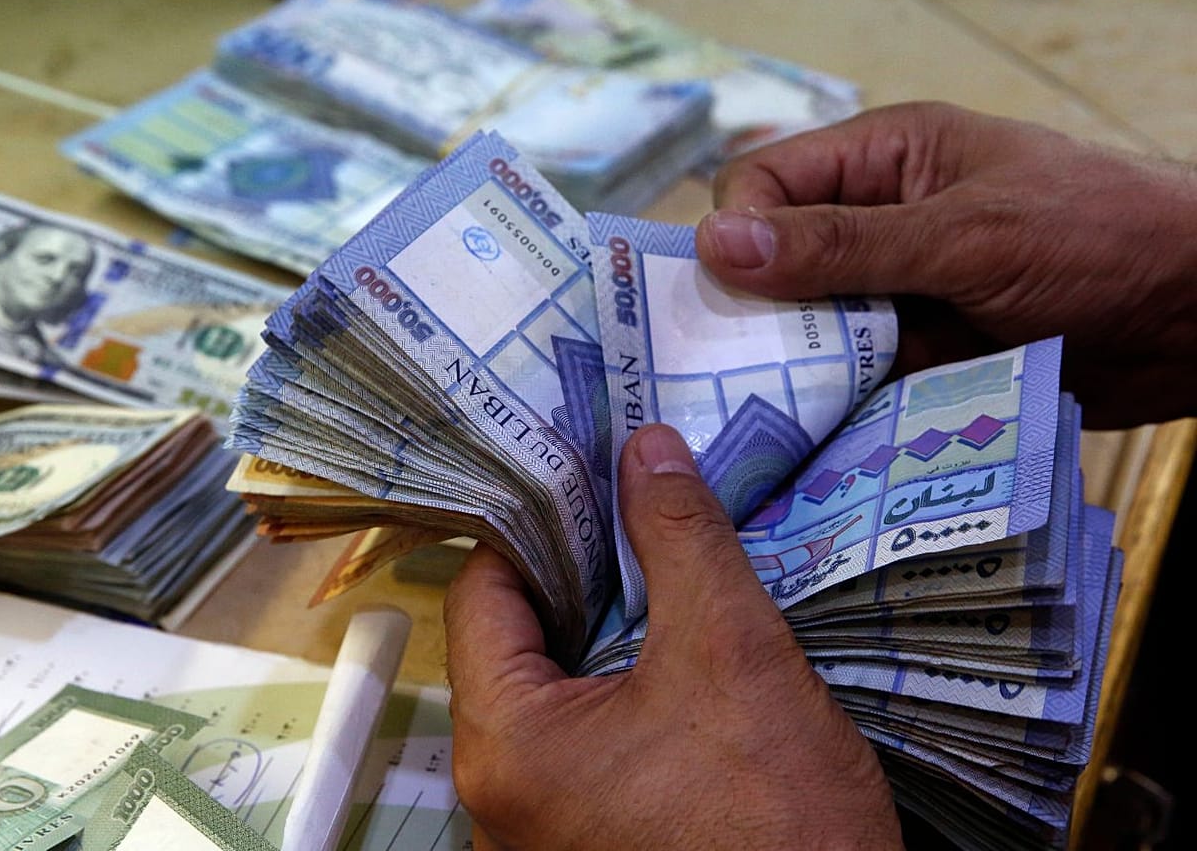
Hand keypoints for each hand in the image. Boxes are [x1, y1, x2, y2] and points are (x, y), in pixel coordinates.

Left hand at [443, 424, 901, 849]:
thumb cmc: (779, 824)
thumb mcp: (732, 651)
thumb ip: (680, 538)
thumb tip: (647, 451)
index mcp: (504, 745)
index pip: (483, 593)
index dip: (539, 525)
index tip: (594, 482)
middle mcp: (497, 798)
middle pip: (515, 645)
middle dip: (582, 578)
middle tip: (641, 520)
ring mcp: (538, 832)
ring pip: (555, 697)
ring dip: (608, 638)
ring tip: (671, 582)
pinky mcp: (587, 847)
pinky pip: (585, 750)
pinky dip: (623, 698)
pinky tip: (682, 666)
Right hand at [695, 101, 1196, 427]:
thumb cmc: (1098, 238)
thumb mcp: (963, 234)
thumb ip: (841, 245)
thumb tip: (717, 242)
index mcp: (884, 160)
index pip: (764, 184)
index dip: (736, 235)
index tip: (726, 298)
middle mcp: (879, 224)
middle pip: (774, 266)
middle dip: (754, 314)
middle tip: (737, 371)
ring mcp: (899, 296)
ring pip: (808, 332)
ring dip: (796, 370)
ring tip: (777, 414)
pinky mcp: (920, 358)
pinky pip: (853, 382)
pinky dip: (837, 408)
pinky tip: (821, 436)